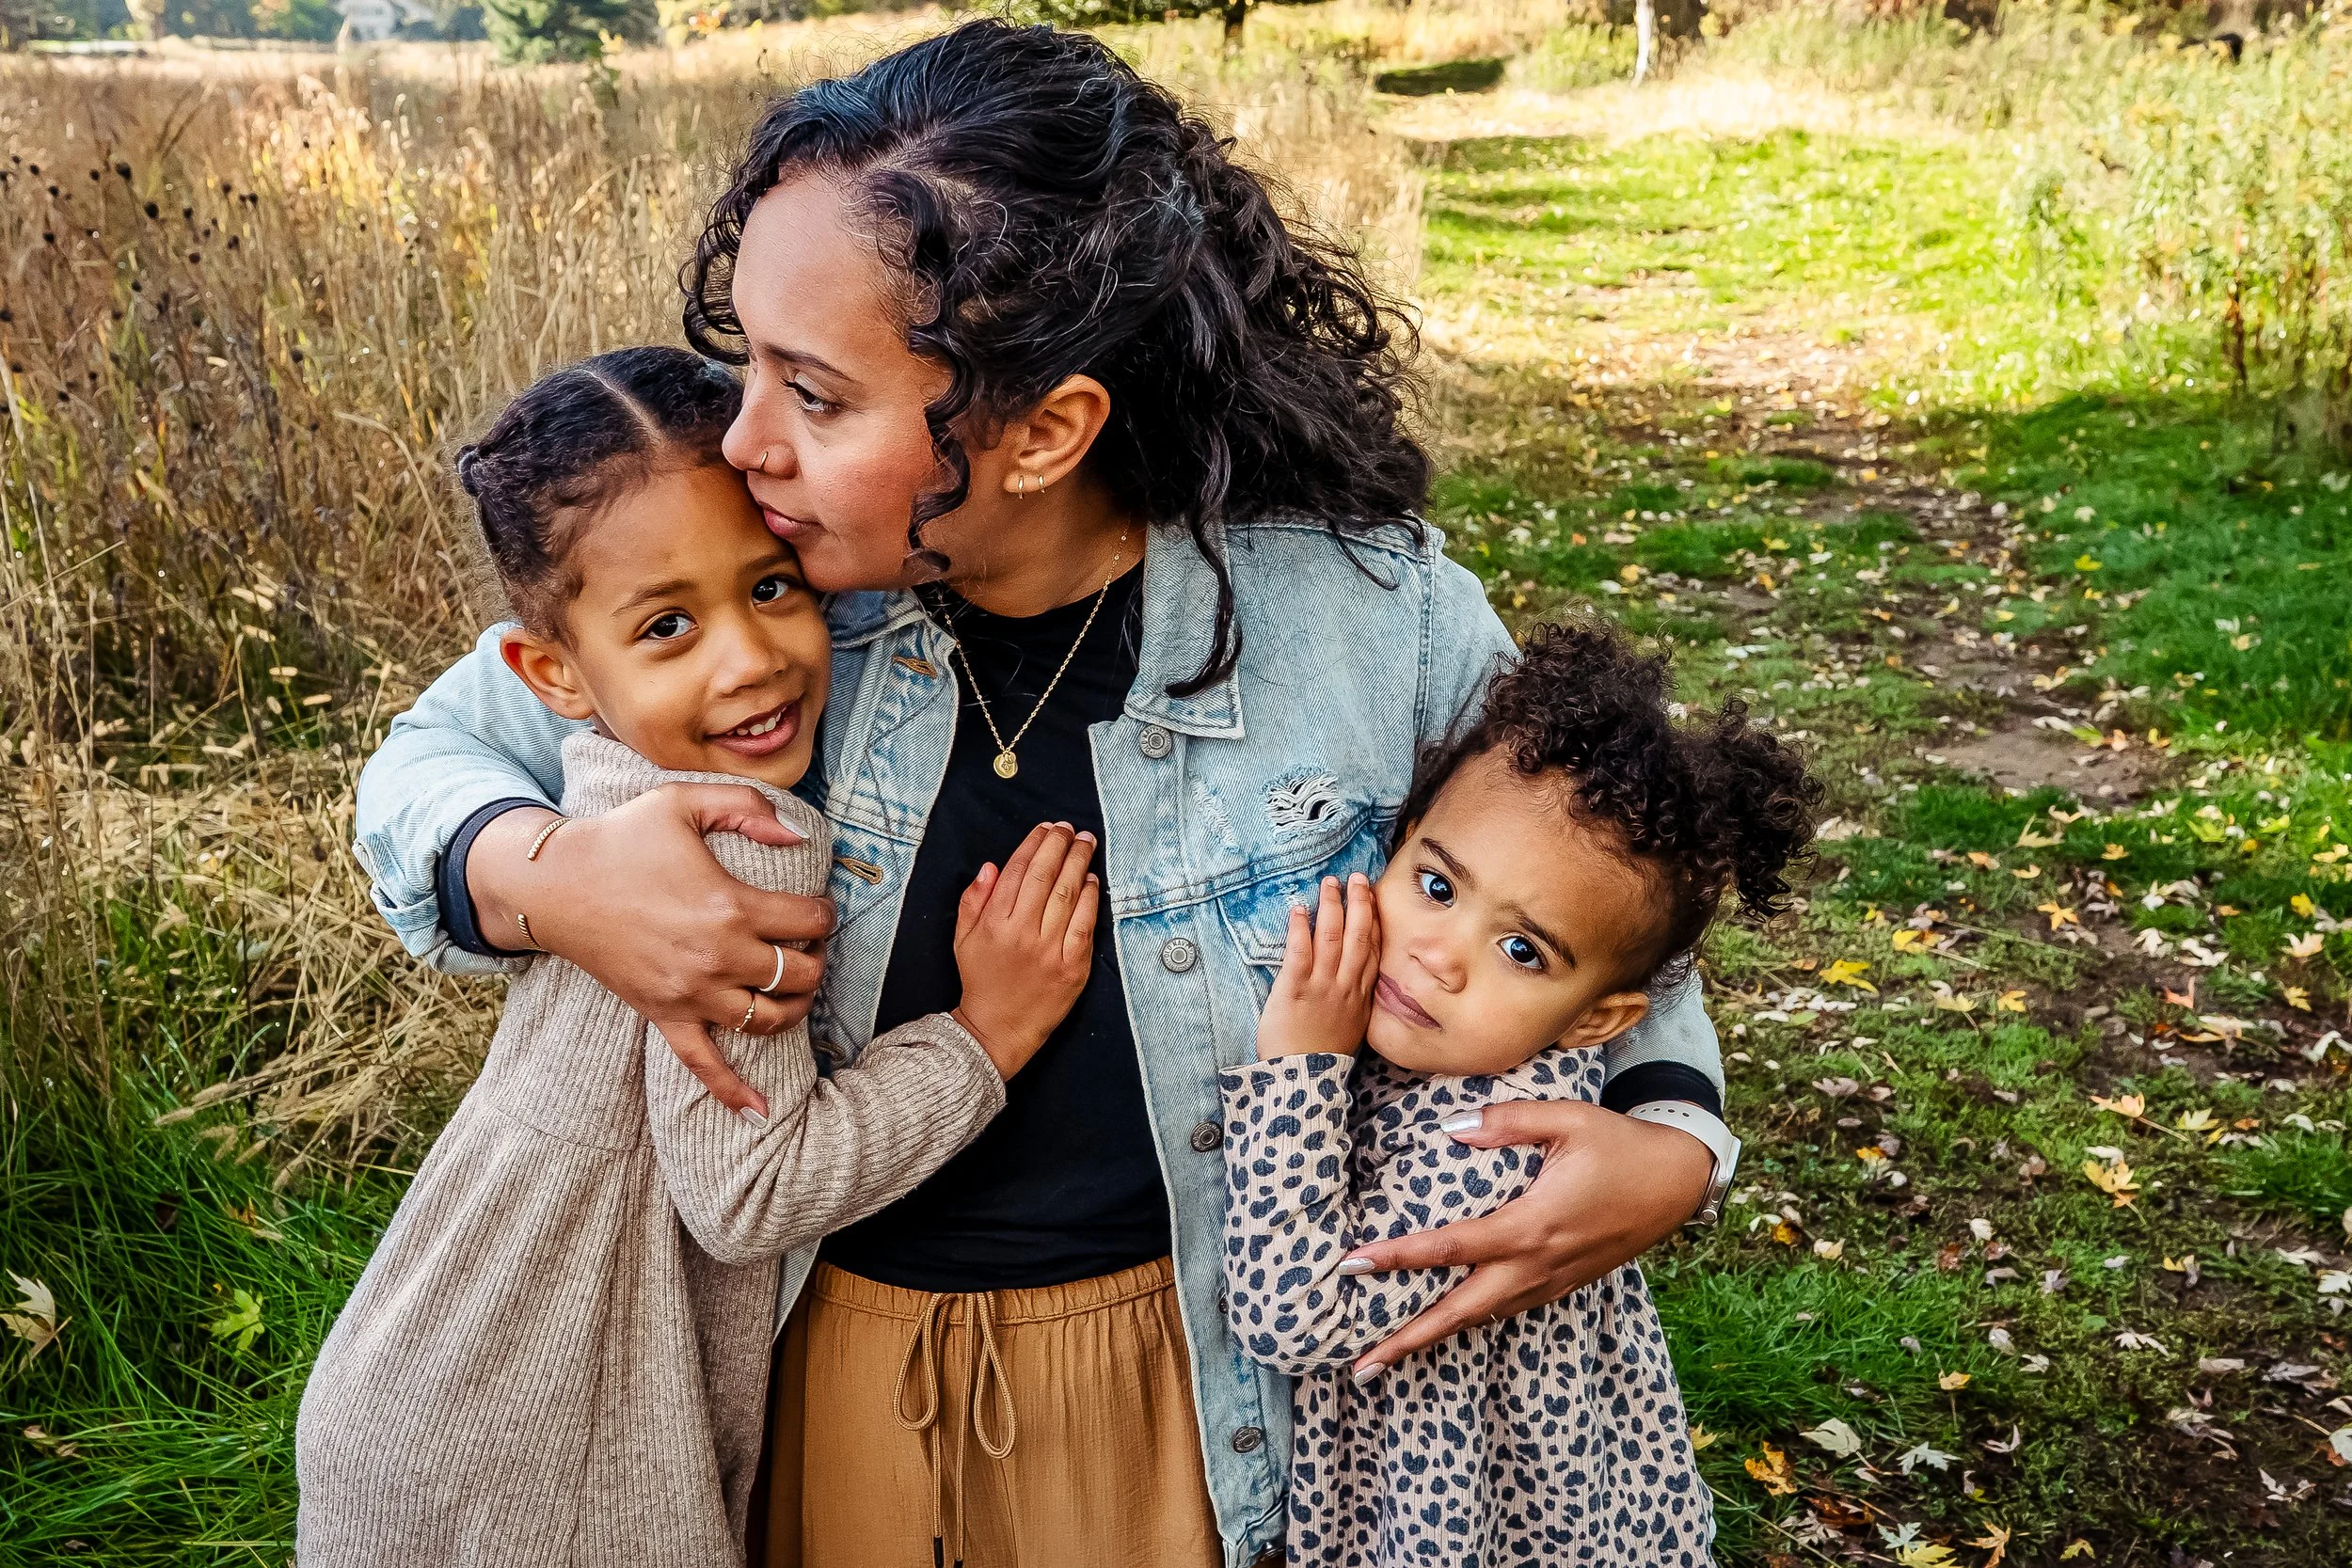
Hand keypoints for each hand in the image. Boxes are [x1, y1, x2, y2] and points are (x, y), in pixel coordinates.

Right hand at [469, 789, 835, 1118]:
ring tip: (792, 985)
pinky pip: (703, 1065)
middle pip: (798, 975)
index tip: (816, 906)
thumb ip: (747, 808)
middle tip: (807, 943)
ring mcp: (690, 994)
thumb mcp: (682, 802)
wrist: (553, 885)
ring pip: (767, 1019)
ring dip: (793, 1006)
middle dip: (815, 958)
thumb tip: (798, 837)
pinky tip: (760, 1112)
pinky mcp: (664, 1015)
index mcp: (729, 907)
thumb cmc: (619, 839)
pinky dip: (734, 1091)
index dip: (823, 913)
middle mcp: (716, 958)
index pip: (808, 922)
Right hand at [951, 823, 1099, 1078]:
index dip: (1033, 844)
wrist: (998, 1028)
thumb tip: (990, 867)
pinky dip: (1090, 898)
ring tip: (1085, 842)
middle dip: (1059, 845)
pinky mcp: (1073, 967)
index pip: (1017, 871)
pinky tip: (1092, 880)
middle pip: (1045, 876)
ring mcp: (1050, 950)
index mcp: (994, 924)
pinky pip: (1085, 924)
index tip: (1045, 828)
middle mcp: (1022, 933)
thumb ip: (973, 901)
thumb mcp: (963, 939)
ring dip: (1079, 863)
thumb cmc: (982, 980)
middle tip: (1069, 828)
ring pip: (1068, 895)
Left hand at [1256, 873, 1377, 1058]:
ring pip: (1331, 938)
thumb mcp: (1352, 1028)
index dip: (1374, 922)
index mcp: (1360, 996)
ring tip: (1329, 883)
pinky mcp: (1294, 989)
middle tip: (1358, 878)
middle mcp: (1345, 987)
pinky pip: (1299, 953)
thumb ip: (1356, 1001)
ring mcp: (1321, 986)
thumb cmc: (1323, 1056)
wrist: (1303, 1080)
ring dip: (1331, 907)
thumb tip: (1356, 981)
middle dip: (1359, 904)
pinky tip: (1299, 909)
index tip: (1373, 900)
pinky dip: (1300, 929)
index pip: (1372, 951)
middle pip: (1357, 937)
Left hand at [1340, 1100, 1715, 1378]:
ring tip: (1387, 1358)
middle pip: (1460, 1312)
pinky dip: (1470, 1323)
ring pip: (1483, 1319)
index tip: (1352, 1266)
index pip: (1451, 1247)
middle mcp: (1537, 1264)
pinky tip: (1445, 1325)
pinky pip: (1507, 1310)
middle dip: (1408, 1340)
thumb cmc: (1620, 1144)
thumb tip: (1452, 1128)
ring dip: (1434, 1339)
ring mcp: (1552, 1281)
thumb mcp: (1567, 1119)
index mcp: (1531, 1225)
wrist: (1678, 1180)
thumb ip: (1507, 1121)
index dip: (1398, 1258)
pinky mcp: (1563, 1284)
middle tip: (1359, 1365)